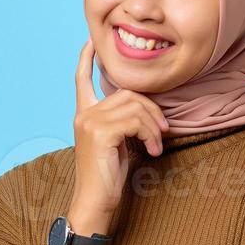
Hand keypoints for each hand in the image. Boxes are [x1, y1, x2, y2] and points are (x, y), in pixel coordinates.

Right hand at [69, 39, 169, 229]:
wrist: (94, 202)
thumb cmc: (107, 177)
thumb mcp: (116, 143)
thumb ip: (122, 122)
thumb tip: (146, 109)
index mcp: (84, 115)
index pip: (81, 80)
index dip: (86, 59)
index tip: (91, 42)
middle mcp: (83, 115)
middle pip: (127, 92)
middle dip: (151, 109)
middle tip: (162, 131)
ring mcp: (89, 122)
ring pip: (134, 105)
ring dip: (153, 125)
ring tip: (156, 144)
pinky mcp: (100, 133)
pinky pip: (135, 121)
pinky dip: (150, 134)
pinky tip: (152, 150)